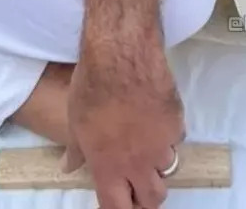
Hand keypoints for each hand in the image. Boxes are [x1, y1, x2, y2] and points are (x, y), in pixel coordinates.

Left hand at [65, 0, 184, 207]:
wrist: (121, 53)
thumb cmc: (90, 86)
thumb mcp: (74, 121)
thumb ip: (76, 150)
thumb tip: (68, 167)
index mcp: (109, 167)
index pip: (118, 208)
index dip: (121, 208)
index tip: (120, 199)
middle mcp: (138, 163)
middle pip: (154, 198)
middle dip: (147, 192)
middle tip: (140, 177)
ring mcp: (161, 143)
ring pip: (168, 167)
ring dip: (159, 159)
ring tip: (148, 139)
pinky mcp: (176, 121)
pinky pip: (177, 136)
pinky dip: (169, 131)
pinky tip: (157, 113)